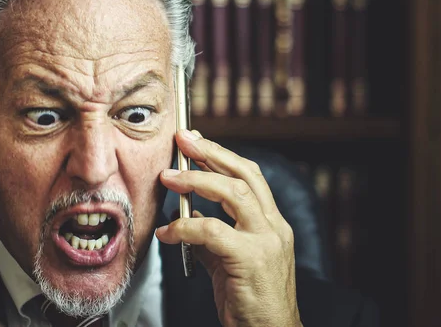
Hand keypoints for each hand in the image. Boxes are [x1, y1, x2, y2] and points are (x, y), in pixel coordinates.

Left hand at [156, 130, 301, 326]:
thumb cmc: (250, 299)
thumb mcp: (230, 261)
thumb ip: (212, 236)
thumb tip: (186, 215)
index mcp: (271, 223)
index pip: (249, 177)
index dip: (222, 155)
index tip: (197, 141)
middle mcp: (273, 226)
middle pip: (245, 175)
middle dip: (212, 153)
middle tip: (184, 140)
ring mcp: (266, 241)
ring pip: (234, 193)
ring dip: (197, 180)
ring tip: (169, 177)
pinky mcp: (251, 259)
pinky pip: (211, 231)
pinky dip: (184, 227)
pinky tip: (168, 232)